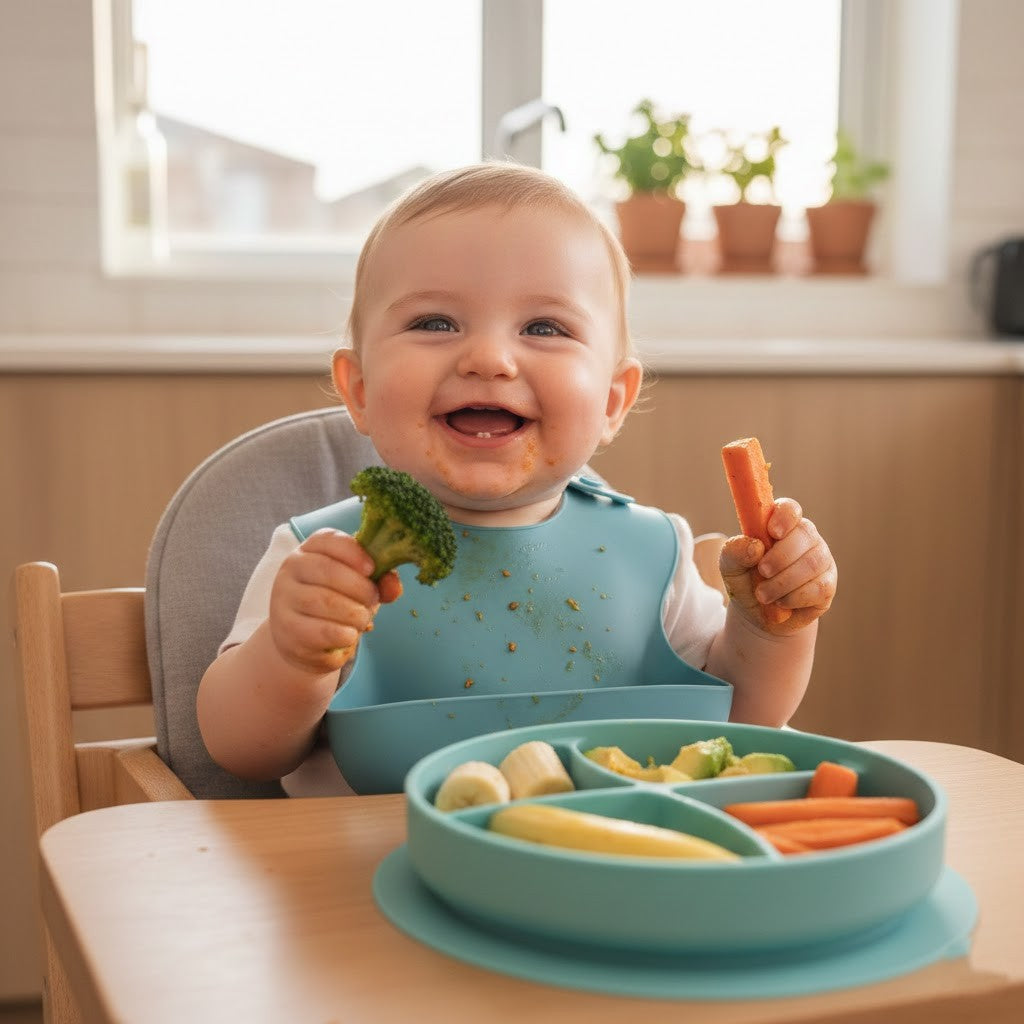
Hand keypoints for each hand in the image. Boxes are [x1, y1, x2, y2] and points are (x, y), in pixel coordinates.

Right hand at [268, 528, 401, 673]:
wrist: (304, 639)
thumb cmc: (336, 602)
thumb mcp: (358, 585)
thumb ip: (379, 581)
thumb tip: (393, 586)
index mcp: (309, 549)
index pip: (327, 539)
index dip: (353, 552)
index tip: (372, 569)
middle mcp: (291, 569)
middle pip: (328, 571)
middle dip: (360, 588)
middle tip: (372, 600)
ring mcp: (284, 598)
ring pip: (325, 601)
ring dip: (355, 613)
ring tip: (362, 619)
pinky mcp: (286, 628)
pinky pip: (321, 630)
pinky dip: (344, 634)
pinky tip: (350, 635)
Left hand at [719, 497, 835, 634]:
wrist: (758, 615)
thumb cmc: (746, 582)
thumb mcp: (730, 567)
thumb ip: (734, 552)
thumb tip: (755, 546)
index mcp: (781, 526)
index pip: (790, 509)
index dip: (784, 517)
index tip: (772, 532)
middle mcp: (805, 538)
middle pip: (805, 534)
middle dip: (781, 556)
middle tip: (762, 571)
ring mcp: (820, 560)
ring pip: (812, 563)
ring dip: (784, 581)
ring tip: (763, 594)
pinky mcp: (828, 585)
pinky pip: (819, 587)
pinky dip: (795, 597)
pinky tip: (781, 602)